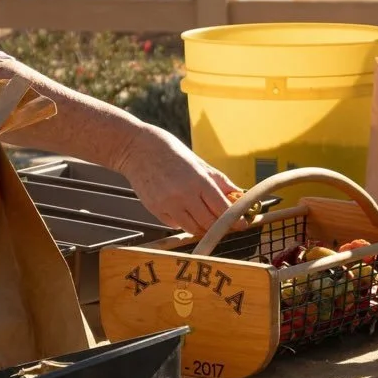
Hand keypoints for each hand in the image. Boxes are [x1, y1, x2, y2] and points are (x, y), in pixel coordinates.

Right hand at [115, 125, 240, 236]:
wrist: (135, 148)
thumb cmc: (169, 150)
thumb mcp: (198, 162)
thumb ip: (219, 181)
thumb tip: (238, 194)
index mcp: (198, 180)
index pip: (222, 208)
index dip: (235, 219)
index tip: (242, 223)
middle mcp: (183, 195)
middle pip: (209, 223)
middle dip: (220, 226)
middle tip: (226, 224)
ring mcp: (167, 204)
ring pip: (193, 229)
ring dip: (202, 227)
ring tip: (206, 218)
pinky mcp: (155, 209)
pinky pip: (176, 225)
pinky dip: (184, 222)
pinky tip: (185, 211)